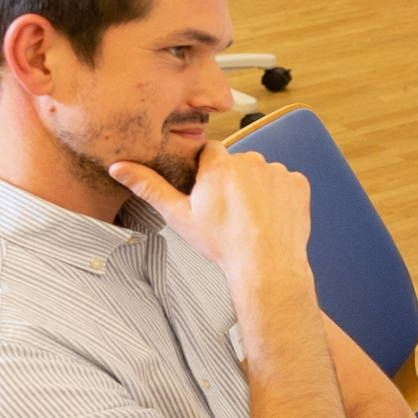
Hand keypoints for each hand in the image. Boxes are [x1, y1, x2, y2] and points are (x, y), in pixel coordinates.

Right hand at [110, 140, 310, 296]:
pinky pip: (285, 183)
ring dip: (256, 188)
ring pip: (261, 173)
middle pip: (236, 163)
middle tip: (228, 211)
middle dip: (232, 180)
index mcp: (219, 164)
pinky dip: (279, 196)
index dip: (207, 172)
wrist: (266, 264)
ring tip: (250, 218)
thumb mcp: (178, 216)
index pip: (209, 152)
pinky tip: (270, 217)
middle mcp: (250, 160)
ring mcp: (277, 171)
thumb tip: (118, 167)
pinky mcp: (299, 183)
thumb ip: (149, 186)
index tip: (208, 192)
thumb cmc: (222, 243)